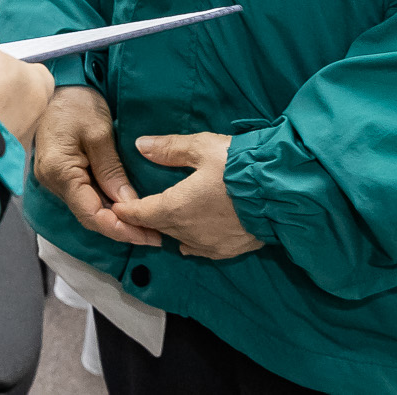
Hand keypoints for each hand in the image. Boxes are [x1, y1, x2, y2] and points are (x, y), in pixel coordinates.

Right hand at [32, 87, 159, 246]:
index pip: (91, 214)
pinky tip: (125, 208)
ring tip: (146, 225)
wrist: (59, 82)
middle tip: (154, 235)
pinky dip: (106, 205)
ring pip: (88, 208)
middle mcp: (53, 181)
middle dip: (122, 228)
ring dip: (115, 219)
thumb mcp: (99, 133)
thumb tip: (129, 205)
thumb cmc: (77, 102)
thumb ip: (112, 171)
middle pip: (89, 216)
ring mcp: (55, 178)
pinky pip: (85, 196)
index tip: (149, 234)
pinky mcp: (61, 172)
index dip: (121, 228)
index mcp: (60, 172)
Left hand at [113, 131, 261, 259]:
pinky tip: (190, 235)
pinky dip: (190, 240)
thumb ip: (169, 148)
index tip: (116, 204)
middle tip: (136, 208)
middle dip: (144, 218)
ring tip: (164, 216)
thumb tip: (140, 146)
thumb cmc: (239, 167)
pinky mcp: (227, 251)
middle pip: (156, 227)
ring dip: (168, 228)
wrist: (281, 194)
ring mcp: (207, 245)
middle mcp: (187, 233)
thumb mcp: (203, 148)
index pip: (138, 213)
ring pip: (177, 239)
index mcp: (175, 208)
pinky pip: (199, 249)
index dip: (124, 208)